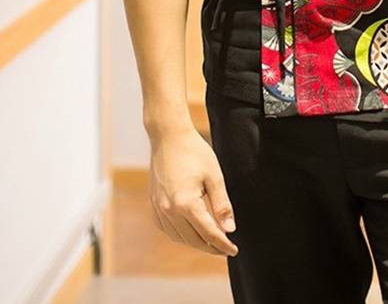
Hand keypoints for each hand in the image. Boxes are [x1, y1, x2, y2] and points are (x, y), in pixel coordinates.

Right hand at [148, 125, 238, 256]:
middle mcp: (170, 210)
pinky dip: (179, 234)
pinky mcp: (154, 203)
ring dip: (195, 242)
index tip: (234, 250)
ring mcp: (159, 208)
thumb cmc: (194, 152)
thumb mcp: (214, 176)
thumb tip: (229, 229)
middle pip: (193, 240)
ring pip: (179, 237)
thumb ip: (222, 205)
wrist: (168, 136)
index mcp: (186, 204)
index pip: (209, 234)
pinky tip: (189, 230)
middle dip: (210, 247)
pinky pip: (167, 228)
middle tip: (225, 248)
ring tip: (210, 240)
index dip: (223, 244)